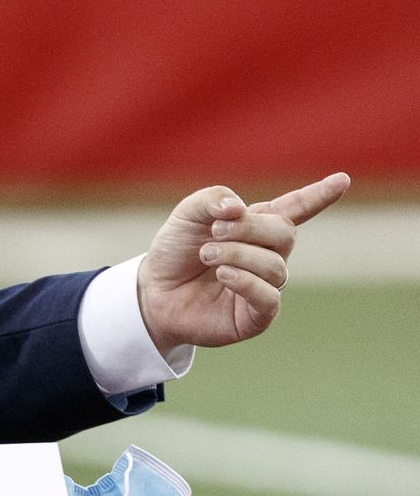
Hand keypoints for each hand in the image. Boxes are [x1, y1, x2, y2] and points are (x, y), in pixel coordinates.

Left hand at [138, 172, 350, 350]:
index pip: (295, 209)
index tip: (343, 179)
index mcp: (255, 227)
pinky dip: (246, 281)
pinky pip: (269, 297)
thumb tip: (238, 207)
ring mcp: (265, 285)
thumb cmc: (173, 252)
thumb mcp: (186, 216)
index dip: (318, 196)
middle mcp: (266, 255)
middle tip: (215, 231)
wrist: (152, 293)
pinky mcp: (256, 315)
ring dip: (237, 254)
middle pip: (284, 233)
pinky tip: (223, 275)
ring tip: (207, 256)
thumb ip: (210, 200)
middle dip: (250, 227)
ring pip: (275, 265)